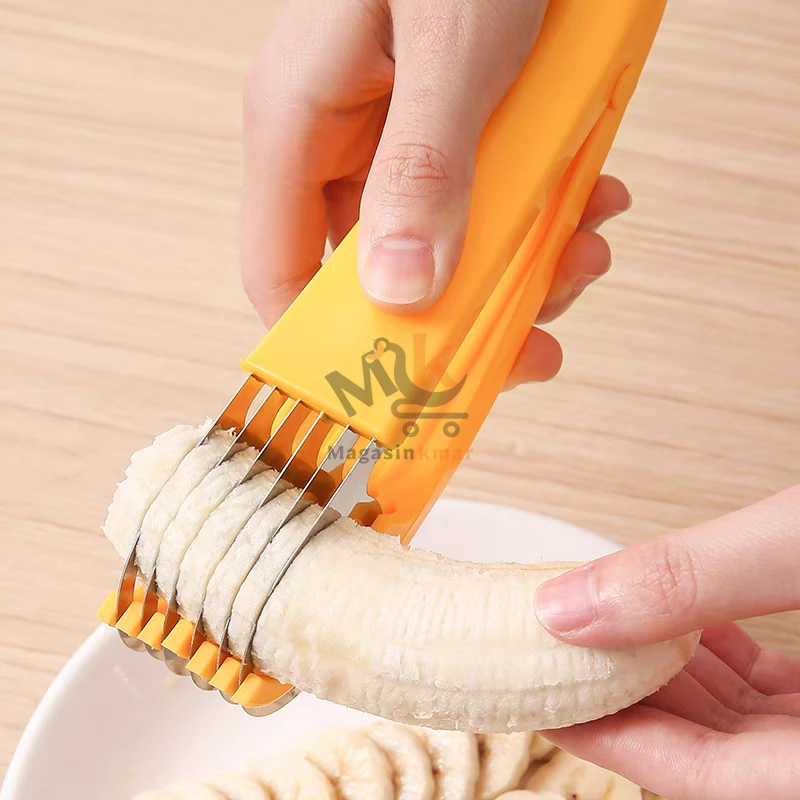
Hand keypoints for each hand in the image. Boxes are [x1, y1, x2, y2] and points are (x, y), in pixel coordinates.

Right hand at [241, 0, 630, 386]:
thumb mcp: (452, 48)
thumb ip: (425, 168)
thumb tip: (404, 291)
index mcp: (297, 128)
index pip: (281, 274)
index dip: (331, 347)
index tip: (405, 390)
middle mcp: (338, 146)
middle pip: (380, 278)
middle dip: (465, 315)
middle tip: (542, 333)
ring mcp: (397, 145)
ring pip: (443, 251)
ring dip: (522, 268)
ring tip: (589, 247)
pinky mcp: (451, 137)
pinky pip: (484, 205)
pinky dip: (542, 219)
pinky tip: (594, 201)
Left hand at [534, 484, 799, 799]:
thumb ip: (692, 579)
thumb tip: (569, 604)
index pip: (696, 774)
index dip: (607, 739)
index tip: (538, 705)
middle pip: (709, 745)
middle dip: (627, 695)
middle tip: (556, 654)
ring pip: (737, 715)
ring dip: (663, 667)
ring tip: (599, 628)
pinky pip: (769, 684)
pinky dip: (715, 647)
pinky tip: (682, 615)